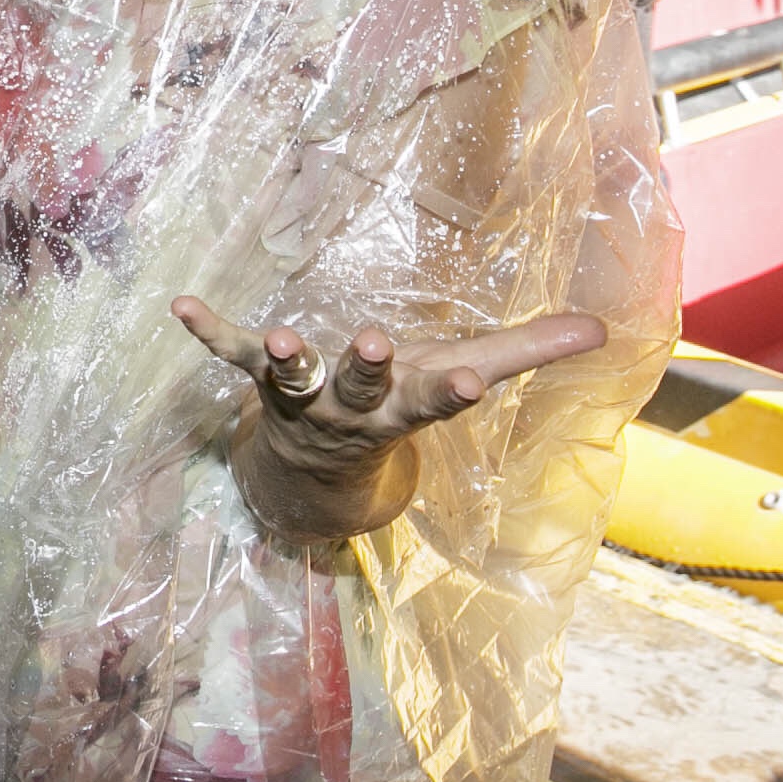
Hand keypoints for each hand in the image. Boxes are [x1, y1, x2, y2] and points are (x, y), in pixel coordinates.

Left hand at [174, 298, 608, 543]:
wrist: (320, 475)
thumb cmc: (402, 405)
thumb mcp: (462, 380)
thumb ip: (528, 353)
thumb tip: (602, 328)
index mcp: (405, 407)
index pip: (435, 401)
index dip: (451, 393)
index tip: (471, 384)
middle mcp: (350, 408)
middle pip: (360, 388)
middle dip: (365, 367)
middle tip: (370, 343)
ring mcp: (301, 396)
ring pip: (293, 378)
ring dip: (284, 358)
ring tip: (276, 336)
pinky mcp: (261, 380)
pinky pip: (231, 356)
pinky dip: (210, 332)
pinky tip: (181, 306)